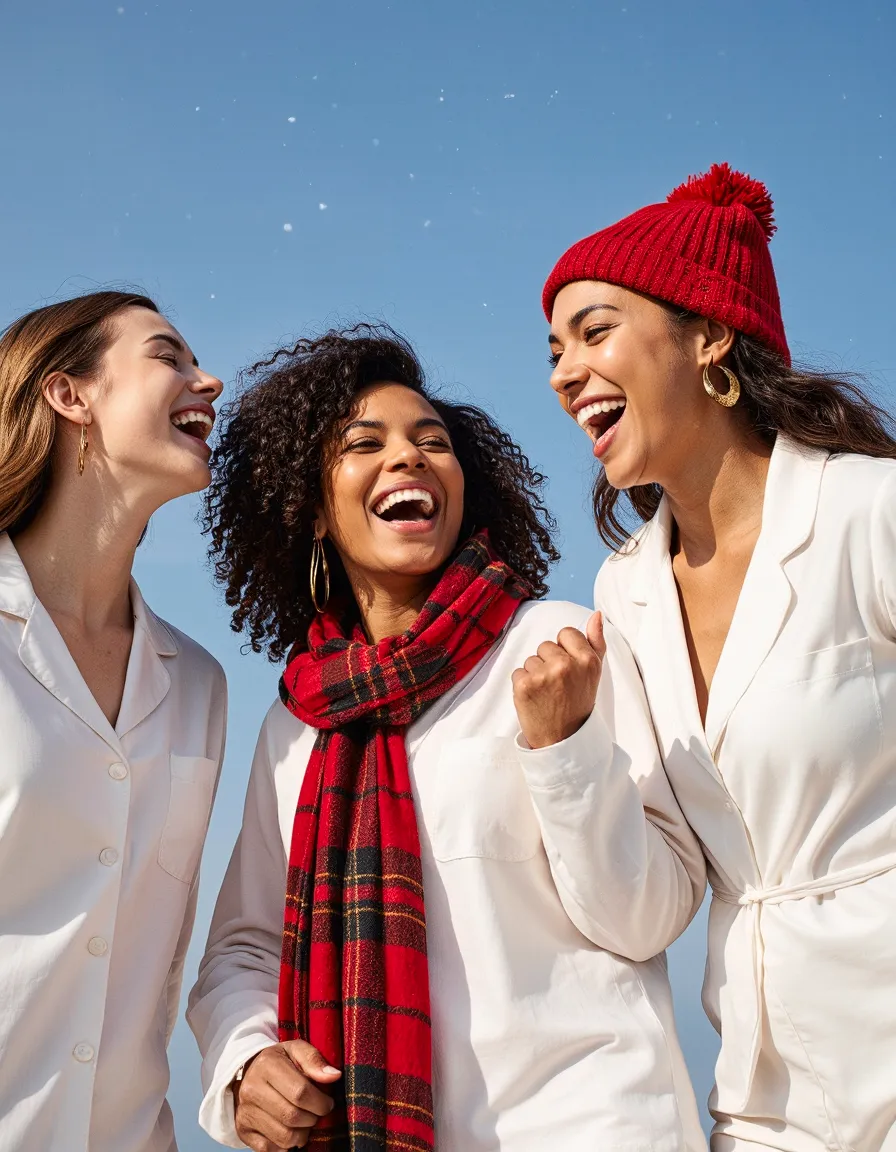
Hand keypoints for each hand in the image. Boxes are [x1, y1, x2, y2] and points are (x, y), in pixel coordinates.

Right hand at [233, 1040, 340, 1151]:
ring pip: (284, 1137)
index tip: (327, 1103)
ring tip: (305, 1122)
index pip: (300, 1092)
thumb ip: (315, 1060)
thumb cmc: (280, 1062)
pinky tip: (290, 1131)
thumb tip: (334, 1076)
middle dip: (313, 1119)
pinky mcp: (243, 1130)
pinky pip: (270, 1149)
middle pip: (292, 1117)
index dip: (320, 1102)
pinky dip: (286, 1146)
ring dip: (302, 1135)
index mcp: (267, 1065)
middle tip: (317, 1113)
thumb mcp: (297, 1050)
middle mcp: (251, 1089)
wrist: (250, 1072)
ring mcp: (245, 1112)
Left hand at [512, 612, 605, 749]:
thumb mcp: (594, 674)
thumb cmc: (578, 705)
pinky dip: (523, 685)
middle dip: (548, 662)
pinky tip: (535, 699)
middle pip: (546, 645)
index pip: (566, 633)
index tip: (567, 670)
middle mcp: (566, 665)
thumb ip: (596, 642)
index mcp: (587, 660)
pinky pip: (518, 672)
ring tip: (547, 694)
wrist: (563, 741)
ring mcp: (544, 675)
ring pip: (531, 659)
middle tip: (558, 686)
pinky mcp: (524, 685)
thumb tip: (596, 615)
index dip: (564, 650)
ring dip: (535, 674)